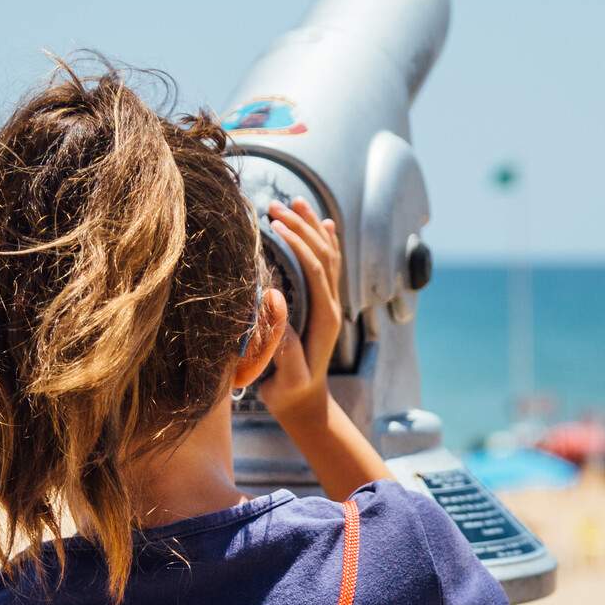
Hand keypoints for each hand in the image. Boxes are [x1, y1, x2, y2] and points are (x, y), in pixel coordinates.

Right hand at [257, 197, 342, 431]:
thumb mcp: (286, 377)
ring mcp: (330, 302)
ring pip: (328, 255)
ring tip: (295, 201)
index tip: (273, 225)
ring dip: (312, 226)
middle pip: (323, 254)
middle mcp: (332, 305)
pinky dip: (326, 240)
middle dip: (301, 226)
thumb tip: (276, 304)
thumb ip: (285, 347)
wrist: (305, 403)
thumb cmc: (290, 392)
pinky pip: (329, 265)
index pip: (314, 268)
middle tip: (274, 205)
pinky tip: (323, 222)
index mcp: (324, 317)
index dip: (296, 244)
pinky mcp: (324, 304)